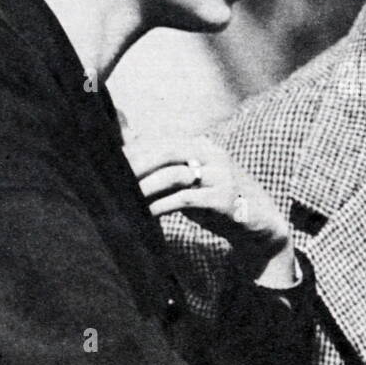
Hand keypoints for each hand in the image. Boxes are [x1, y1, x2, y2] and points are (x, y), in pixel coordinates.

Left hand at [124, 133, 295, 285]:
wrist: (258, 224)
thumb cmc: (216, 201)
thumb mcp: (191, 180)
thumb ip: (165, 166)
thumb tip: (129, 140)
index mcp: (202, 146)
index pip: (160, 142)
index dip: (133, 152)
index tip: (107, 164)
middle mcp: (212, 155)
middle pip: (166, 152)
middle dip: (136, 165)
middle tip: (110, 180)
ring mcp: (221, 175)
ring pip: (174, 175)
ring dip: (145, 188)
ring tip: (124, 199)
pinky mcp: (225, 198)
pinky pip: (186, 199)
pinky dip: (162, 205)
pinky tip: (145, 214)